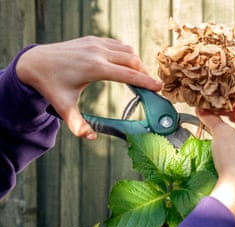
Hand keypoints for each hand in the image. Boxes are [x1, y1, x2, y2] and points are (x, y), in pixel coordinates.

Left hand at [16, 36, 161, 138]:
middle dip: (145, 73)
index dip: (146, 82)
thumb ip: (78, 125)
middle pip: (132, 60)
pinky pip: (118, 45)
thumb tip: (91, 137)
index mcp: (95, 68)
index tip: (159, 87)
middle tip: (150, 87)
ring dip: (136, 63)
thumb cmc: (50, 85)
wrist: (34, 62)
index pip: (129, 74)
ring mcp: (95, 43)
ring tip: (139, 78)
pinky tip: (125, 66)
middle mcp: (98, 52)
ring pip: (127, 50)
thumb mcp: (64, 108)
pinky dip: (126, 55)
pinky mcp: (93, 40)